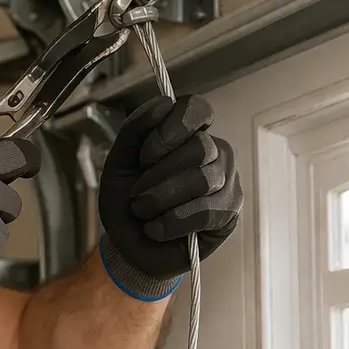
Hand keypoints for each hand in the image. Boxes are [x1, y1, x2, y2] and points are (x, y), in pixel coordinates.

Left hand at [97, 94, 241, 299]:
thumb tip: (163, 101)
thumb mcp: (119, 164)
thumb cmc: (127, 203)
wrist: (128, 248)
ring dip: (161, 200)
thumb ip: (135, 129)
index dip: (171, 129)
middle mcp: (213, 153)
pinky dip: (172, 222)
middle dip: (158, 175)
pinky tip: (157, 229)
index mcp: (187, 134)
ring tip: (143, 212)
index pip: (196, 108)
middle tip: (136, 195)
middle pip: (199, 147)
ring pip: (203, 180)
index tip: (145, 156)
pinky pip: (207, 211)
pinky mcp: (229, 213)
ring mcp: (226, 182)